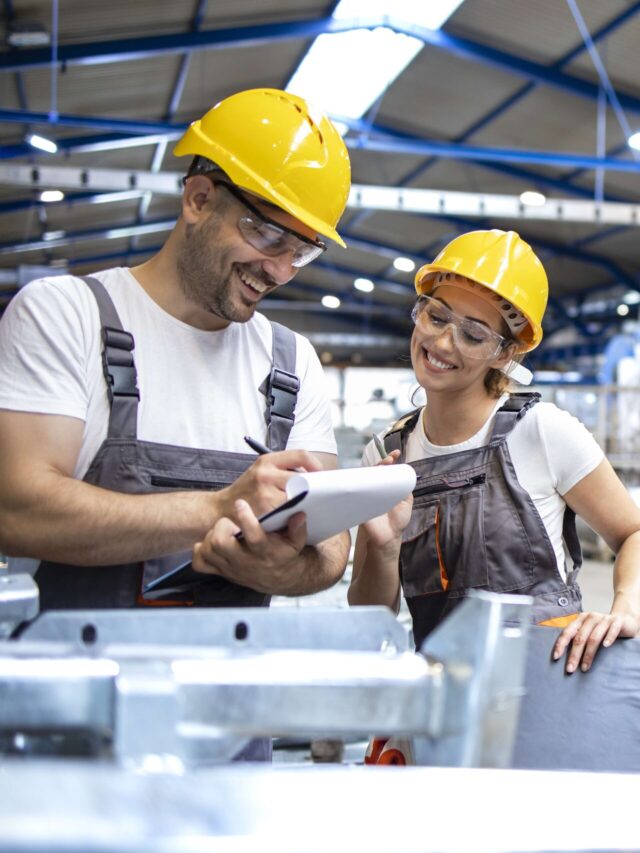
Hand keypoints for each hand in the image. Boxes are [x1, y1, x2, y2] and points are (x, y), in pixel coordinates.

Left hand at [192, 499, 308, 594]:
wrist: (279, 578)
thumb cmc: (285, 554)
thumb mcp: (297, 542)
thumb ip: (298, 528)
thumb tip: (299, 514)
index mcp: (264, 552)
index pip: (253, 537)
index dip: (245, 519)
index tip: (241, 503)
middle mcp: (245, 561)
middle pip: (220, 543)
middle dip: (221, 527)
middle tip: (229, 523)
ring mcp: (230, 568)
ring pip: (208, 550)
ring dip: (211, 536)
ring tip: (223, 531)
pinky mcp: (221, 572)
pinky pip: (200, 563)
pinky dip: (201, 550)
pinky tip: (211, 543)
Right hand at [216, 449, 321, 520]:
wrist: (220, 510)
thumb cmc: (246, 492)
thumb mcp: (261, 472)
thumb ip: (283, 471)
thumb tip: (313, 477)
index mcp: (267, 461)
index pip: (301, 455)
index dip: (316, 465)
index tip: (321, 475)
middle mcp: (265, 475)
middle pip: (302, 479)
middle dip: (311, 488)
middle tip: (319, 495)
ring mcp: (264, 494)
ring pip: (297, 498)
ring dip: (304, 504)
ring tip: (306, 507)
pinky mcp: (264, 513)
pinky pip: (288, 514)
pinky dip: (294, 516)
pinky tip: (294, 518)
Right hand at [362, 449, 412, 549]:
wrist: (388, 537)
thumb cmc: (396, 521)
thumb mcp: (406, 501)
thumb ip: (405, 488)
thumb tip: (405, 474)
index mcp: (387, 487)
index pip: (387, 470)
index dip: (390, 460)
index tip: (396, 454)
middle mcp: (376, 488)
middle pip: (375, 470)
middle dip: (382, 462)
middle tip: (389, 459)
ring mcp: (367, 494)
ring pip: (367, 476)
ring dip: (374, 470)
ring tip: (382, 467)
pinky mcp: (360, 502)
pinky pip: (359, 489)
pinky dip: (362, 482)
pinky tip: (369, 477)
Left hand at [552, 610, 639, 672]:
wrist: (624, 619)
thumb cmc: (602, 629)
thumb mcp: (589, 631)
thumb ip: (579, 638)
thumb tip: (566, 658)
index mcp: (580, 619)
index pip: (567, 632)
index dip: (561, 645)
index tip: (556, 657)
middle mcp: (590, 618)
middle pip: (579, 638)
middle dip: (574, 655)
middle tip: (570, 669)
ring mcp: (604, 619)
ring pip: (594, 637)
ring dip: (588, 654)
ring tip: (585, 667)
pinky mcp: (617, 621)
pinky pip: (612, 630)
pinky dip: (609, 638)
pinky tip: (606, 646)